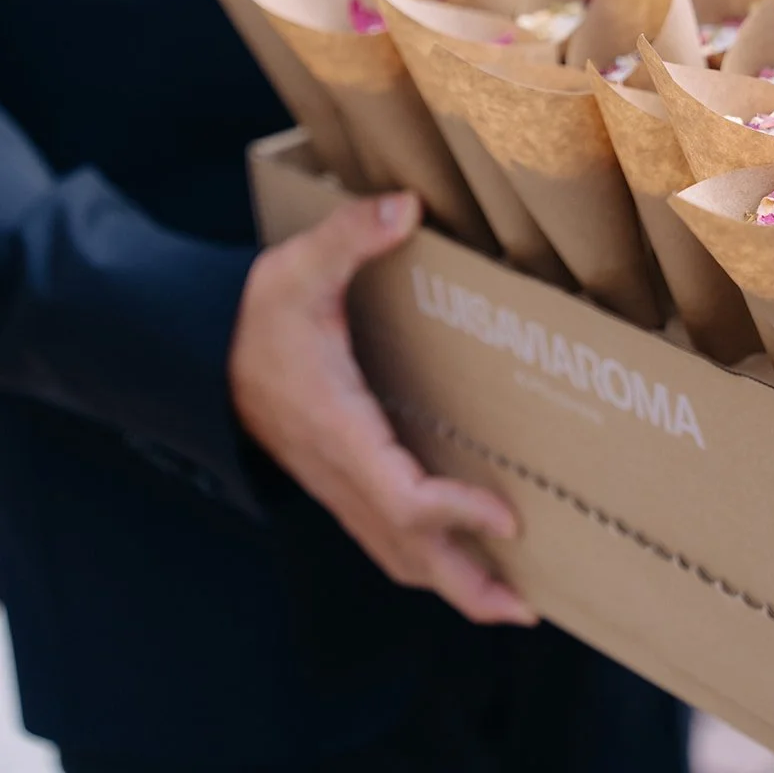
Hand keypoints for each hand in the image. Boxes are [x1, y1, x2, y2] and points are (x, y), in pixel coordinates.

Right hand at [230, 193, 535, 626]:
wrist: (202, 351)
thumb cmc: (256, 313)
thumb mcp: (300, 265)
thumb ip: (350, 235)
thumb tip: (404, 207)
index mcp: (338, 426)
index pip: (399, 495)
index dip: (453, 513)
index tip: (508, 517)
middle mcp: (339, 469)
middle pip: (404, 550)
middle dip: (464, 583)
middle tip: (527, 610)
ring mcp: (336, 483)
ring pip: (396, 553)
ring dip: (451, 583)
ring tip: (512, 600)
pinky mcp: (338, 481)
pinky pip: (385, 538)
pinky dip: (426, 558)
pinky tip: (459, 556)